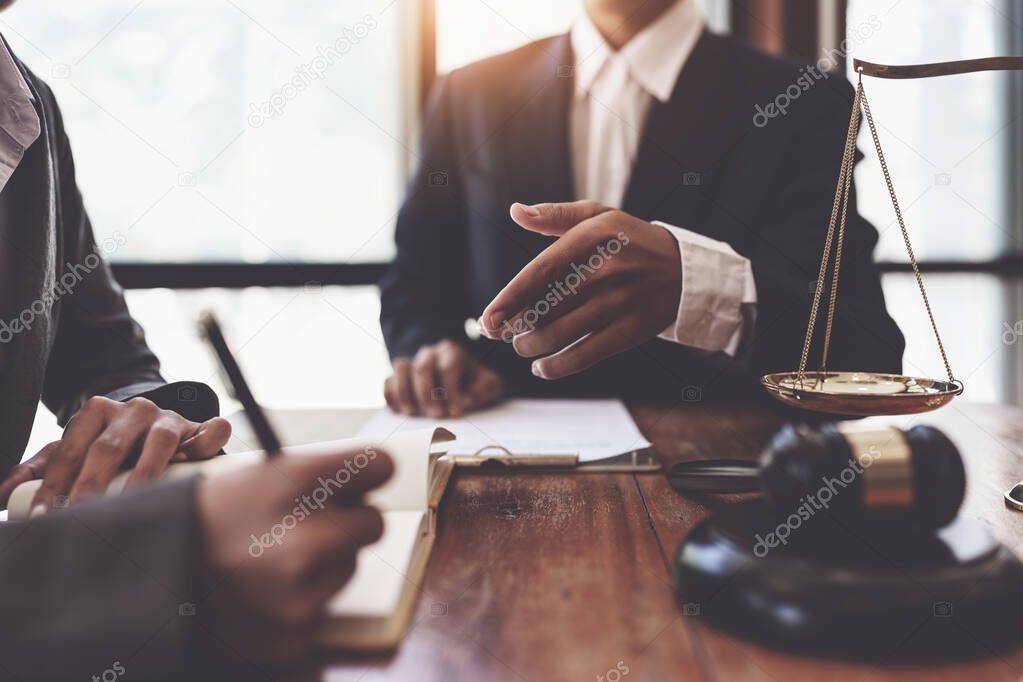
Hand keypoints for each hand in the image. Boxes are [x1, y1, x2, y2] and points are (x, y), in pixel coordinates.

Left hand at [0, 396, 230, 510]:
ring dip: (143, 475)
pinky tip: (195, 458)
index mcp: (96, 412)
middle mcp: (133, 410)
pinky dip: (207, 440)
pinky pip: (211, 429)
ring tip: (130, 503)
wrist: (156, 426)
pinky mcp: (199, 427)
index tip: (42, 514)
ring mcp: (169, 417)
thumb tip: (1, 497)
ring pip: (159, 441)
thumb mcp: (75, 451)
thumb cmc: (111, 446)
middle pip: (109, 447)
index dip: (54, 483)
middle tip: (78, 516)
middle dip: (91, 485)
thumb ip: (42, 470)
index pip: (70, 449)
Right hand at [196, 444, 391, 661]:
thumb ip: (325, 472)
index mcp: (295, 483)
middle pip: (374, 522)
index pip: (379, 466)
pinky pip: (327, 604)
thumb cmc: (219, 514)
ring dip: (326, 561)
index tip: (361, 479)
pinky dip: (305, 597)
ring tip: (276, 557)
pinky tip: (268, 588)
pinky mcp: (297, 631)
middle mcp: (305, 539)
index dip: (368, 472)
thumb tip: (380, 477)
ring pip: (350, 566)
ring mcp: (301, 592)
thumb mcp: (265, 472)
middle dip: (350, 521)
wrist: (160, 571)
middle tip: (316, 523)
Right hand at [384, 339, 503, 417]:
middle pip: (422, 367)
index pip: (448, 367)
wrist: (463, 384)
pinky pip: (388, 381)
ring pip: (400, 368)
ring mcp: (412, 363)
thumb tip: (467, 400)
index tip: (455, 413)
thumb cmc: (476, 384)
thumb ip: (486, 389)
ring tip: (412, 413)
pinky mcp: (398, 377)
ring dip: (405, 392)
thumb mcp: (490, 385)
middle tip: (435, 416)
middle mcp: (429, 354)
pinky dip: (391, 396)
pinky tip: (399, 411)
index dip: (451, 391)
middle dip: (427, 393)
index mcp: (451, 352)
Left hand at [479, 201, 681, 379]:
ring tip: (522, 347)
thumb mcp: (598, 217)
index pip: (539, 272)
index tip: (488, 318)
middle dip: (515, 328)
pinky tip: (542, 367)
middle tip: (500, 334)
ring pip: (561, 334)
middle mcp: (605, 271)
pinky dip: (558, 366)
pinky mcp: (632, 330)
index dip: (509, 299)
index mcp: (591, 239)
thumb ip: (555, 215)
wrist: (685, 270)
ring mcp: (620, 302)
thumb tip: (516, 212)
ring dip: (532, 347)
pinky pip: (586, 355)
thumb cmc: (631, 241)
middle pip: (545, 307)